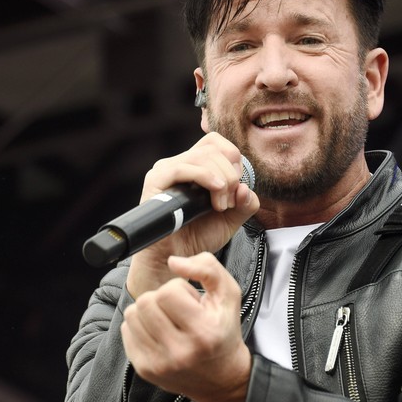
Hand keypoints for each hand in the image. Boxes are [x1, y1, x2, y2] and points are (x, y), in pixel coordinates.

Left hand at [121, 252, 250, 401]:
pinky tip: (157, 332)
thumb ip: (207, 267)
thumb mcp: (228, 294)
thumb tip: (172, 261)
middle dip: (160, 298)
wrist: (222, 379)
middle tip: (177, 310)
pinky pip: (126, 331)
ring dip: (148, 311)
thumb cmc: (223, 331)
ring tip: (167, 320)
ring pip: (132, 314)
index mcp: (203, 332)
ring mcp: (159, 363)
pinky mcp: (144, 369)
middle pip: (146, 302)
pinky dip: (139, 326)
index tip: (190, 301)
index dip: (178, 289)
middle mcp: (180, 352)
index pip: (168, 292)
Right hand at [126, 132, 259, 298]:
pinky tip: (216, 193)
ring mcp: (166, 170)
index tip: (237, 187)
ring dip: (222, 180)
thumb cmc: (198, 237)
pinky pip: (182, 168)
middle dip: (231, 174)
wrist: (178, 259)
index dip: (233, 159)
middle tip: (230, 202)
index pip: (216, 142)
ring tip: (220, 206)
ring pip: (202, 156)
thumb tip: (245, 187)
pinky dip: (205, 177)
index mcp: (195, 166)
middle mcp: (179, 163)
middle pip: (214, 149)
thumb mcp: (231, 220)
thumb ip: (245, 203)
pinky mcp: (156, 181)